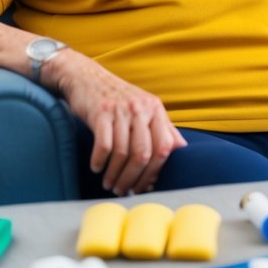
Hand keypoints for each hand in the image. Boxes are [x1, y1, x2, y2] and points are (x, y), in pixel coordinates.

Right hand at [50, 51, 186, 194]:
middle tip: (124, 190)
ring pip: (122, 152)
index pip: (164, 147)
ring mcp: (120, 110)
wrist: (86, 77)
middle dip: (133, 178)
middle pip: (143, 154)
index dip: (155, 172)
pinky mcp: (100, 112)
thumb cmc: (118, 98)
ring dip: (115, 174)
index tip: (145, 186)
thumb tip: (181, 149)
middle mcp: (141, 108)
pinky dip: (100, 161)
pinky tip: (96, 168)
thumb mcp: (145, 108)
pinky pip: (104, 145)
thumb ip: (164, 128)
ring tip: (109, 184)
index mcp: (156, 109)